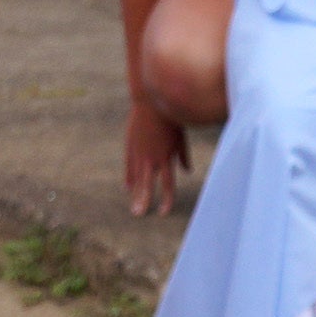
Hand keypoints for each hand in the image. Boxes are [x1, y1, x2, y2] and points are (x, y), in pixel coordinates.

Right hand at [123, 98, 189, 216]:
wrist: (151, 102)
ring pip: (136, 178)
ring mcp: (138, 152)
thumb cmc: (170, 119)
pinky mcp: (130, 145)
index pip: (166, 185)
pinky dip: (130, 177)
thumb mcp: (180, 138)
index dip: (165, 200)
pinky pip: (129, 166)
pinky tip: (128, 188)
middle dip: (144, 201)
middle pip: (147, 185)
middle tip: (138, 214)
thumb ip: (183, 156)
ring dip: (135, 193)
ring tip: (133, 207)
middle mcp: (151, 158)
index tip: (163, 213)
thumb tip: (188, 171)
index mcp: (166, 157)